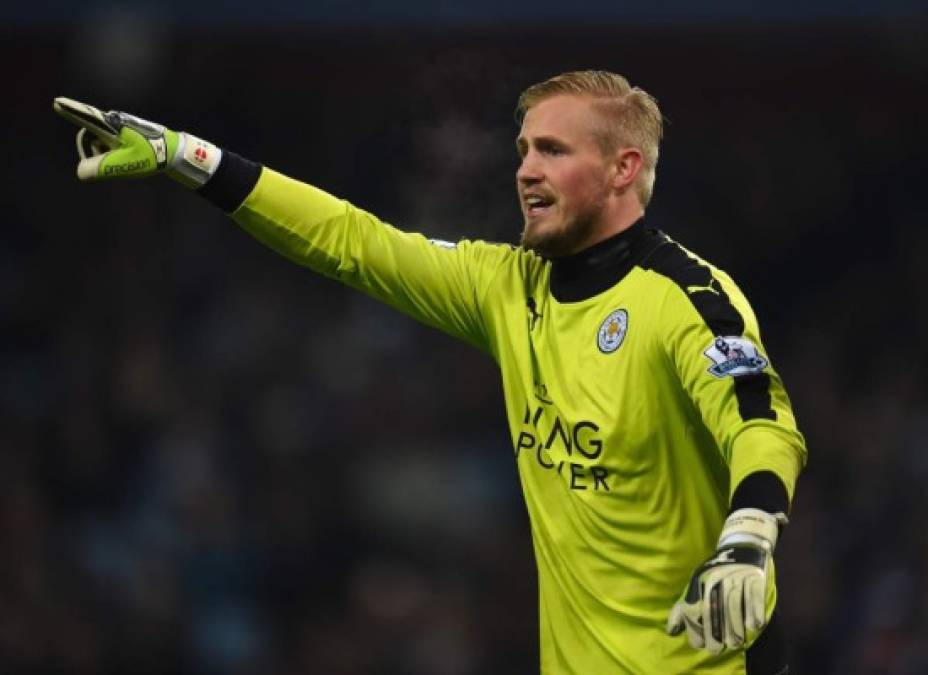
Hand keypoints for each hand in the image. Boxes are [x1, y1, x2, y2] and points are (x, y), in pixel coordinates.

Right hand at [53, 97, 220, 186]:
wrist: (174, 150)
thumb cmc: (151, 155)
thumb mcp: (124, 165)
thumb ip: (101, 168)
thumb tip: (81, 172)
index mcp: (112, 126)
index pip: (86, 117)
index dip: (70, 111)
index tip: (56, 102)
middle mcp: (113, 121)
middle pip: (89, 137)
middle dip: (95, 153)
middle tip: (114, 164)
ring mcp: (117, 125)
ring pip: (99, 142)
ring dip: (106, 154)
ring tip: (128, 160)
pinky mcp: (122, 131)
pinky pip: (108, 143)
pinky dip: (112, 153)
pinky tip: (129, 158)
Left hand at [666, 508, 784, 653]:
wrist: (741, 545)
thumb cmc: (715, 572)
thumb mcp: (695, 585)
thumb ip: (682, 609)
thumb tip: (671, 631)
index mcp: (699, 583)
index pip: (695, 610)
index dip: (697, 630)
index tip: (701, 644)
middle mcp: (716, 581)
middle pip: (715, 612)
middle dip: (716, 635)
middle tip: (718, 648)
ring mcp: (736, 580)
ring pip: (735, 609)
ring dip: (736, 629)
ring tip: (735, 643)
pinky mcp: (755, 579)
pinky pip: (755, 599)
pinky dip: (755, 614)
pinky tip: (753, 626)